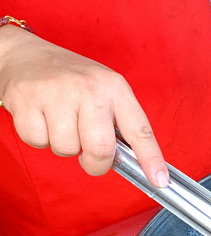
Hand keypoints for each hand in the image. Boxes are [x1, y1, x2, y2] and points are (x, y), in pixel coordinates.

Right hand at [0, 27, 168, 185]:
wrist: (26, 54)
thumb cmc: (73, 80)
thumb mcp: (105, 90)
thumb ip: (119, 123)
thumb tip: (134, 163)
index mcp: (115, 88)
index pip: (140, 130)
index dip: (151, 159)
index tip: (160, 181)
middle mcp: (89, 89)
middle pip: (100, 149)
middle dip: (96, 164)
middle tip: (90, 157)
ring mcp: (56, 93)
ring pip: (66, 149)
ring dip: (64, 147)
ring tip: (61, 123)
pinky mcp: (26, 100)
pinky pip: (38, 142)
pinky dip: (39, 139)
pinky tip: (41, 118)